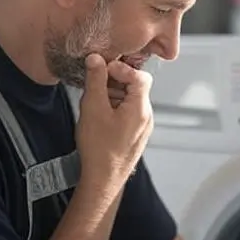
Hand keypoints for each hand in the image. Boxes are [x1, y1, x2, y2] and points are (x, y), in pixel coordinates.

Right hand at [76, 54, 152, 189]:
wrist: (104, 180)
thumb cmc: (99, 149)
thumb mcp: (93, 108)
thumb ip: (96, 80)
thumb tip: (96, 59)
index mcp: (140, 108)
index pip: (140, 76)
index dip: (121, 68)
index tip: (103, 68)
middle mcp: (146, 117)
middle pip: (135, 87)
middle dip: (114, 82)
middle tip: (95, 85)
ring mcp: (143, 127)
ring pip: (130, 100)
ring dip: (112, 95)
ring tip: (94, 104)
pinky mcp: (135, 135)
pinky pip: (128, 113)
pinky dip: (114, 108)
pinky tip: (99, 117)